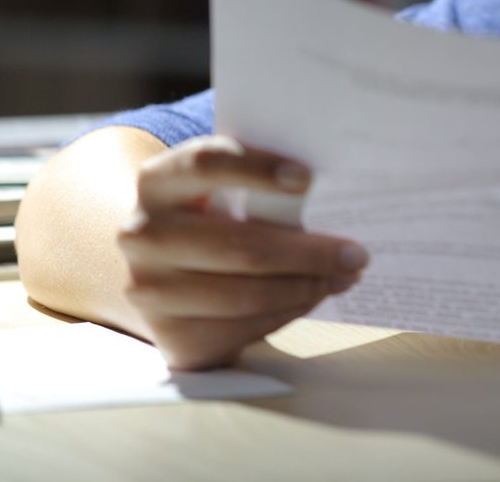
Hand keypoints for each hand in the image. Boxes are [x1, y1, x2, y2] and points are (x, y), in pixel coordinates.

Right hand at [117, 135, 368, 369]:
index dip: (258, 169)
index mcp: (157, 182)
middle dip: (309, 252)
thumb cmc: (209, 216)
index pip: (207, 163)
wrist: (157, 270)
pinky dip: (287, 312)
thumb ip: (259, 184)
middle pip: (241, 245)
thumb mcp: (219, 189)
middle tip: (356, 253)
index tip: (308, 179)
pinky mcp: (170, 337)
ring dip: (307, 286)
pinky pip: (243, 328)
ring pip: (246, 294)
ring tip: (343, 275)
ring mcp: (150, 292)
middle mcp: (143, 235)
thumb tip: (337, 194)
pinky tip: (311, 295)